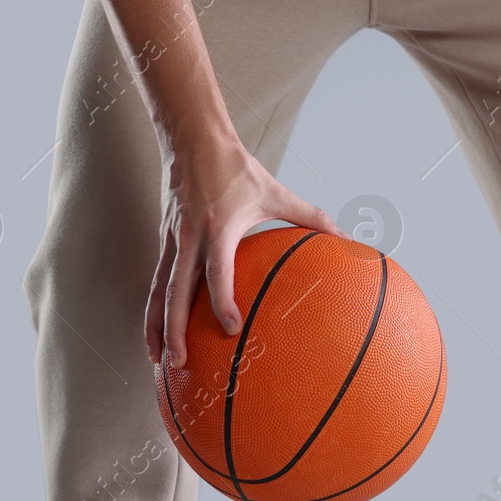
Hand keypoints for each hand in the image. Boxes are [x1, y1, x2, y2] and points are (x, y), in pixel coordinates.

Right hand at [147, 134, 343, 367]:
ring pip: (158, 291)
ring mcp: (172, 240)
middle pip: (176, 291)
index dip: (223, 301)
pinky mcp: (164, 241)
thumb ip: (311, 216)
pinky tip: (156, 334)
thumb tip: (347, 236)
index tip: (232, 328)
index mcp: (219, 228)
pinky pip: (156, 281)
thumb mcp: (276, 191)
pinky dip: (153, 309)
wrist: (192, 137)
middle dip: (175, 329)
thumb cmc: (237, 167)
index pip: (218, 271)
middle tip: (179, 363)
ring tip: (157, 360)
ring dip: (156, 327)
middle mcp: (189, 237)